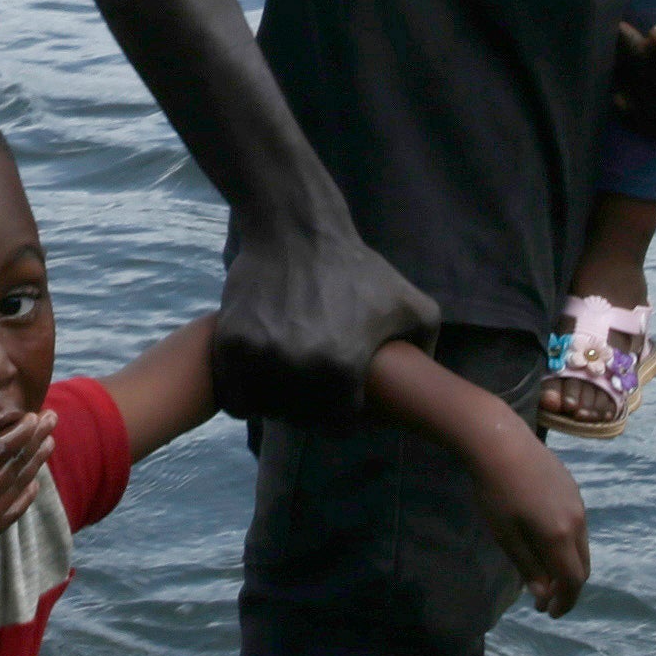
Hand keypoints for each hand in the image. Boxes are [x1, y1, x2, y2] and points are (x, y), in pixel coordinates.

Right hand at [0, 404, 56, 604]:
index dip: (18, 431)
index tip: (32, 415)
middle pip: (16, 463)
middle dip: (36, 439)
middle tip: (52, 418)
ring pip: (19, 484)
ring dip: (36, 462)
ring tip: (50, 443)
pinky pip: (14, 511)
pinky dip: (27, 495)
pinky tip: (34, 485)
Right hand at [212, 223, 438, 426]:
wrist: (297, 231)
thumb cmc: (355, 268)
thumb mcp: (410, 304)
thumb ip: (425, 348)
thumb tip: (421, 384)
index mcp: (343, 368)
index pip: (338, 424)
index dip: (340, 415)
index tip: (337, 401)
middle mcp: (300, 370)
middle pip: (300, 418)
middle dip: (307, 409)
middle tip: (309, 389)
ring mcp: (261, 358)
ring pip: (265, 409)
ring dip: (274, 403)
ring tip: (283, 384)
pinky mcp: (231, 345)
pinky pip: (233, 395)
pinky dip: (242, 394)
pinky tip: (254, 381)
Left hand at [463, 412, 590, 616]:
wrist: (501, 442)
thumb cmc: (496, 492)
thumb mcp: (506, 536)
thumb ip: (528, 566)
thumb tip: (543, 593)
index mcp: (559, 536)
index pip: (573, 580)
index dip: (565, 601)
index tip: (550, 612)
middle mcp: (577, 522)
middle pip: (583, 566)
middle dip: (569, 588)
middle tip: (548, 600)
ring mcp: (578, 503)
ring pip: (581, 545)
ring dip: (568, 565)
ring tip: (546, 574)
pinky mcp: (573, 489)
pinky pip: (577, 526)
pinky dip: (568, 545)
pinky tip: (548, 543)